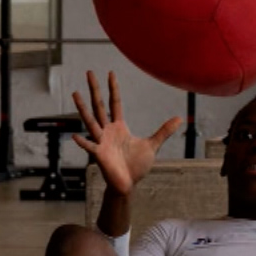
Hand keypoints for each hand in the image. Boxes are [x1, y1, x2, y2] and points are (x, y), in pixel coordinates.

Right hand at [71, 70, 181, 195]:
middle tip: (89, 72)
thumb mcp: (152, 145)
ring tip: (75, 93)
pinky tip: (75, 136)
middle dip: (95, 89)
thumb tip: (180, 119)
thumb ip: (164, 131)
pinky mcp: (99, 155)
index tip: (111, 73)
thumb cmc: (136, 166)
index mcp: (119, 127)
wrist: (128, 184)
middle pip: (99, 105)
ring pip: (90, 121)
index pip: (115, 103)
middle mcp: (108, 131)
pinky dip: (83, 142)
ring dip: (83, 108)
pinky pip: (90, 147)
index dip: (113, 88)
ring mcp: (102, 141)